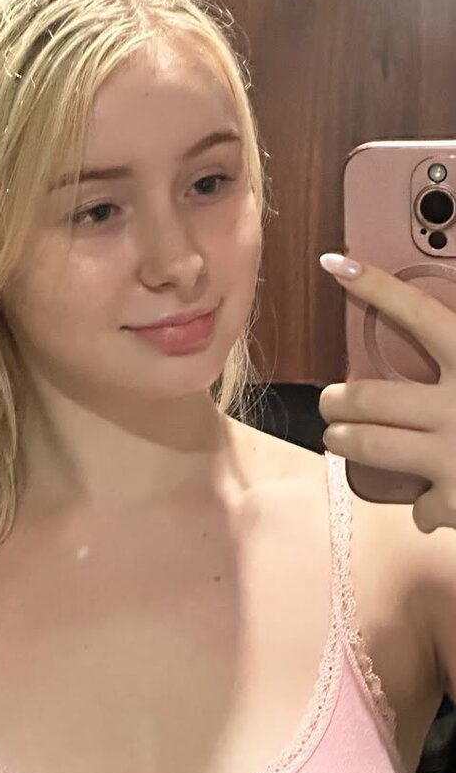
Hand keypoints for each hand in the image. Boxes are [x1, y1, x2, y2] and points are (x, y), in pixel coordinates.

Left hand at [317, 253, 455, 533]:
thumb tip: (441, 335)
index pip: (418, 314)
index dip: (374, 286)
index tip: (335, 264)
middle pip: (370, 397)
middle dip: (337, 401)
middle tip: (330, 402)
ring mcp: (454, 454)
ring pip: (370, 445)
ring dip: (344, 441)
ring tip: (338, 438)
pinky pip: (420, 506)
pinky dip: (421, 507)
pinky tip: (425, 506)